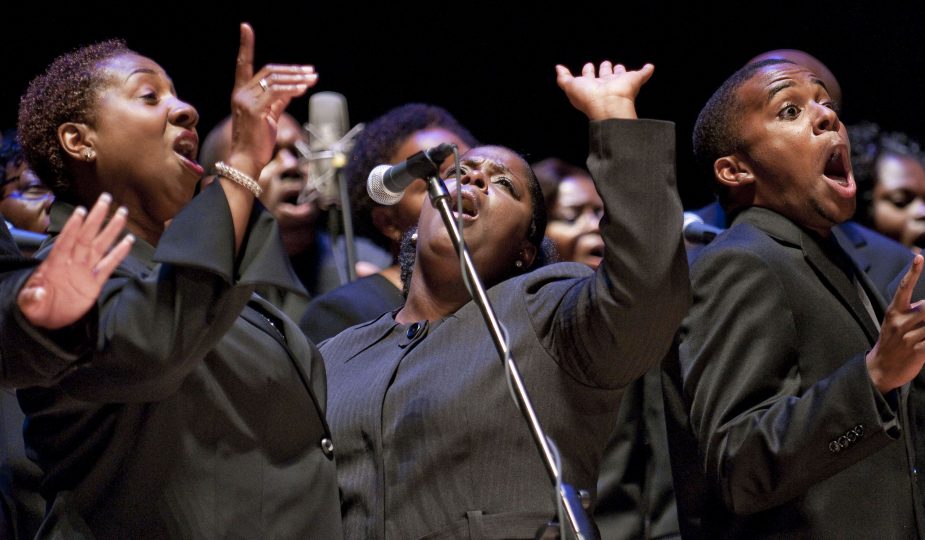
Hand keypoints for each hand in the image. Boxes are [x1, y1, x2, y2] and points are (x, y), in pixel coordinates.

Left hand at [18, 193, 133, 329]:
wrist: (47, 318)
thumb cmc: (35, 308)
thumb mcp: (28, 304)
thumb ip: (32, 298)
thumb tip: (37, 293)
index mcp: (54, 265)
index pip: (65, 243)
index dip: (72, 228)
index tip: (80, 211)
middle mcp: (72, 263)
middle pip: (86, 237)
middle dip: (95, 219)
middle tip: (106, 200)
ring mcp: (84, 272)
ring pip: (100, 247)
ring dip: (111, 230)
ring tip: (122, 214)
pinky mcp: (95, 283)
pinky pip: (108, 266)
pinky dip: (119, 254)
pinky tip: (128, 242)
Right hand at [226, 23, 317, 180]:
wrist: (247, 162)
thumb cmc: (257, 143)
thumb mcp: (269, 116)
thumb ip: (278, 100)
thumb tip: (294, 86)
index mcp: (241, 93)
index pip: (243, 64)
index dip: (245, 45)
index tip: (246, 27)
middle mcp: (241, 93)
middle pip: (269, 71)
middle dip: (292, 70)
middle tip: (311, 72)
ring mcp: (246, 101)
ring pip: (275, 79)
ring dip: (297, 78)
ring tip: (313, 79)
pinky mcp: (256, 110)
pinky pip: (277, 92)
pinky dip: (293, 88)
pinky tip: (304, 88)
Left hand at [555, 61, 654, 120]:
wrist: (608, 103)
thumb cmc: (589, 97)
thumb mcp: (570, 86)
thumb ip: (563, 78)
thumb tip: (558, 68)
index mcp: (592, 87)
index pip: (589, 78)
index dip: (588, 72)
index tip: (588, 66)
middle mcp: (606, 86)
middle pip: (605, 76)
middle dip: (605, 70)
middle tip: (605, 63)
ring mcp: (620, 84)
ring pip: (621, 75)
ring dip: (620, 70)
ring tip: (619, 66)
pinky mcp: (634, 80)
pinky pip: (642, 74)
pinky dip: (647, 70)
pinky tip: (650, 67)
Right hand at [867, 254, 924, 392]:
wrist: (881, 369)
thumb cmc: (892, 343)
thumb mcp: (896, 323)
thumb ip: (914, 313)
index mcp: (893, 312)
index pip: (903, 288)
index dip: (912, 273)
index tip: (919, 257)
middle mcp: (900, 323)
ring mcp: (909, 338)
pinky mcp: (918, 352)